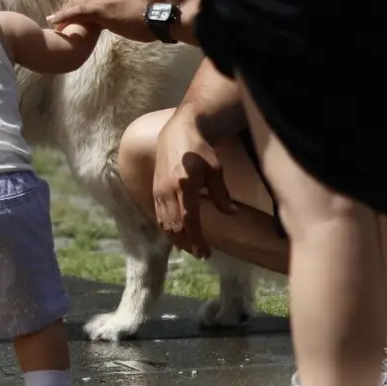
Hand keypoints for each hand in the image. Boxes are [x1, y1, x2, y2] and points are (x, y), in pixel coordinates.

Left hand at [46, 0, 150, 40]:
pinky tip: (54, 21)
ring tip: (57, 20)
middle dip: (68, 0)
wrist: (159, 17)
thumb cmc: (150, 10)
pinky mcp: (100, 8)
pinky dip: (62, 15)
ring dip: (64, 9)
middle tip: (62, 12)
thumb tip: (109, 1)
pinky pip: (75, 10)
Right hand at [151, 111, 236, 259]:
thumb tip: (232, 213)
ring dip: (176, 239)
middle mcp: (168, 191)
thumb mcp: (215, 170)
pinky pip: (158, 215)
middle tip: (200, 254)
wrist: (178, 132)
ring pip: (164, 223)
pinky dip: (167, 228)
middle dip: (187, 243)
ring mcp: (158, 191)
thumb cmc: (200, 149)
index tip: (205, 253)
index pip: (189, 221)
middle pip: (175, 227)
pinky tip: (175, 234)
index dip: (197, 240)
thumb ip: (221, 194)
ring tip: (189, 247)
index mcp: (184, 186)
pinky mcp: (154, 190)